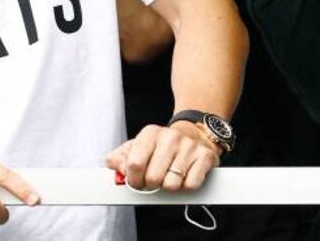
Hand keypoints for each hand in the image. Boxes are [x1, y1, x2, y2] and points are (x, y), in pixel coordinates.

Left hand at [105, 122, 219, 191]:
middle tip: (155, 179)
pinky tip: (185, 175)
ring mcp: (189, 146)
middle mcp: (169, 137)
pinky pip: (191, 185)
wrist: (193, 134)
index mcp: (150, 133)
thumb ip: (119, 157)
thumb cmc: (161, 146)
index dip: (133, 180)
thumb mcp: (137, 146)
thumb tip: (115, 167)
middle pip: (153, 178)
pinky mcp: (205, 157)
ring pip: (172, 185)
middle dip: (151, 185)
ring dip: (169, 186)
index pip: (134, 164)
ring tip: (170, 175)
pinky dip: (186, 186)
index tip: (136, 182)